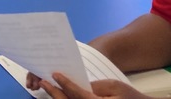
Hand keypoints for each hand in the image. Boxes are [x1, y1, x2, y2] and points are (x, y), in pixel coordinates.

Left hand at [26, 72, 151, 98]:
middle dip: (54, 93)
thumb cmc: (127, 96)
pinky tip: (57, 95)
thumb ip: (95, 86)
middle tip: (43, 82)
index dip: (65, 84)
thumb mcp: (114, 85)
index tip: (55, 74)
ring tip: (47, 88)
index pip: (77, 94)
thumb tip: (78, 85)